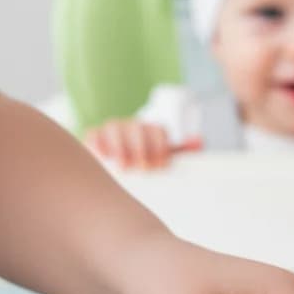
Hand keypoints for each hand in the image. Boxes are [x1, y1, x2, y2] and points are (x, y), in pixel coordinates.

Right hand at [85, 119, 199, 169]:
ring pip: (115, 129)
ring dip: (120, 146)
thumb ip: (179, 152)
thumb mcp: (161, 159)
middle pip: (136, 128)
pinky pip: (93, 135)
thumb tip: (200, 142)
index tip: (161, 165)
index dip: (160, 147)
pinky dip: (96, 144)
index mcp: (150, 131)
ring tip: (124, 167)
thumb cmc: (144, 164)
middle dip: (142, 147)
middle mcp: (131, 126)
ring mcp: (112, 130)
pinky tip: (103, 158)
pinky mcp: (94, 137)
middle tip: (144, 167)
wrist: (117, 165)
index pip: (157, 131)